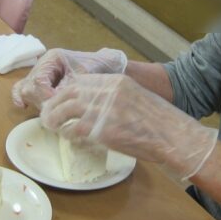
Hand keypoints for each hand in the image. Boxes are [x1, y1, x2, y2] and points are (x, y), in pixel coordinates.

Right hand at [11, 48, 127, 110]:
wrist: (108, 67)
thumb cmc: (98, 69)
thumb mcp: (85, 78)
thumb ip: (68, 89)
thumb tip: (54, 104)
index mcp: (52, 58)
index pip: (38, 81)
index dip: (45, 96)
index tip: (58, 106)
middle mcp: (43, 65)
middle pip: (30, 87)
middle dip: (41, 102)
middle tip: (57, 112)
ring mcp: (41, 74)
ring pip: (25, 90)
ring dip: (37, 103)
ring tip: (52, 112)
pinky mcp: (41, 84)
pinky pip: (23, 90)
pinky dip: (22, 98)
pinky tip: (23, 107)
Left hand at [40, 74, 218, 181]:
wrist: (172, 136)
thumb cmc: (160, 122)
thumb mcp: (137, 97)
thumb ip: (116, 96)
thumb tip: (94, 105)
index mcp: (116, 82)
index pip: (81, 81)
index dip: (67, 91)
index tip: (61, 100)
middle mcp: (107, 92)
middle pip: (69, 93)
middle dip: (55, 104)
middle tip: (48, 114)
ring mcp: (103, 110)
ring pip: (66, 110)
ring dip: (55, 119)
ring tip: (52, 126)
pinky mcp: (101, 130)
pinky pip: (74, 130)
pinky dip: (68, 134)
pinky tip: (69, 138)